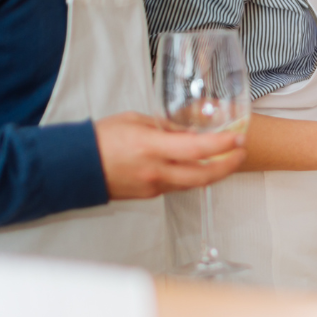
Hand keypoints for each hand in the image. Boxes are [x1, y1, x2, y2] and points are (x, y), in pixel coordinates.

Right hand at [95, 112, 243, 198]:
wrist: (75, 167)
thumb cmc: (100, 139)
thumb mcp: (135, 121)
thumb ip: (165, 127)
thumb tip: (188, 131)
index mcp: (152, 148)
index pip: (198, 149)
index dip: (223, 145)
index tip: (238, 138)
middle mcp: (156, 171)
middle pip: (204, 175)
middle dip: (228, 165)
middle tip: (241, 153)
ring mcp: (153, 187)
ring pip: (193, 184)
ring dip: (212, 173)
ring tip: (225, 159)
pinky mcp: (149, 195)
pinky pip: (177, 187)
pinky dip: (190, 177)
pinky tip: (196, 166)